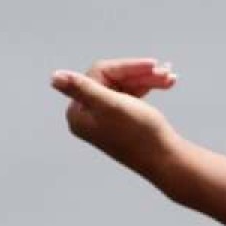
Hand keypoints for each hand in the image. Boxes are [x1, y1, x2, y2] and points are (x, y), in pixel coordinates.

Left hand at [50, 57, 180, 182]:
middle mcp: (89, 116)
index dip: (127, 67)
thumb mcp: (111, 106)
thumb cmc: (141, 135)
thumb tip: (54, 77)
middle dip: (141, 74)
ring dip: (149, 80)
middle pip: (113, 80)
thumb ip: (83, 89)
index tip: (152, 64)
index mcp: (80, 113)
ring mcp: (105, 118)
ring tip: (171, 78)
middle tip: (166, 71)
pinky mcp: (122, 121)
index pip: (99, 75)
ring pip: (125, 86)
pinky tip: (166, 84)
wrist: (167, 161)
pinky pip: (131, 96)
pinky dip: (148, 88)